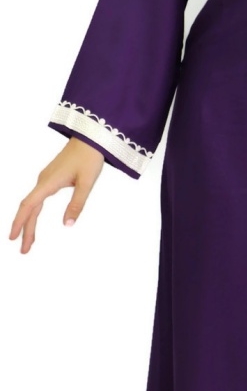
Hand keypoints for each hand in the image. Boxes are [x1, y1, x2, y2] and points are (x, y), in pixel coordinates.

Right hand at [8, 137, 105, 253]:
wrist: (90, 139)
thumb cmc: (89, 158)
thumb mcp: (86, 183)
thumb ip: (76, 204)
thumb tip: (67, 225)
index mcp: (48, 183)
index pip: (28, 206)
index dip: (20, 223)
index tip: (13, 238)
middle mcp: (43, 181)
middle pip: (29, 209)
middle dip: (25, 230)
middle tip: (24, 251)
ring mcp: (45, 179)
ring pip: (33, 204)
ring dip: (29, 223)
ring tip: (29, 241)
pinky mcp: (50, 178)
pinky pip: (37, 198)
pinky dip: (34, 212)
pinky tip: (34, 219)